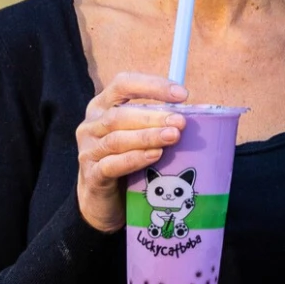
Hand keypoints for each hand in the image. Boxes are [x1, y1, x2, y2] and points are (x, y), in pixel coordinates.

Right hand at [75, 72, 188, 232]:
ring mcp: (88, 150)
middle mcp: (91, 125)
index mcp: (102, 106)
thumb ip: (157, 120)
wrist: (105, 199)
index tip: (182, 95)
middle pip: (120, 115)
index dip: (152, 85)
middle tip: (180, 122)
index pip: (123, 84)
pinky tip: (155, 156)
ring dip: (147, 137)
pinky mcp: (91, 175)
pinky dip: (135, 159)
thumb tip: (196, 112)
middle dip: (153, 117)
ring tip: (173, 137)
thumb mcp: (139, 134)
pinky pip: (112, 165)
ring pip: (116, 139)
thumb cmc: (127, 158)